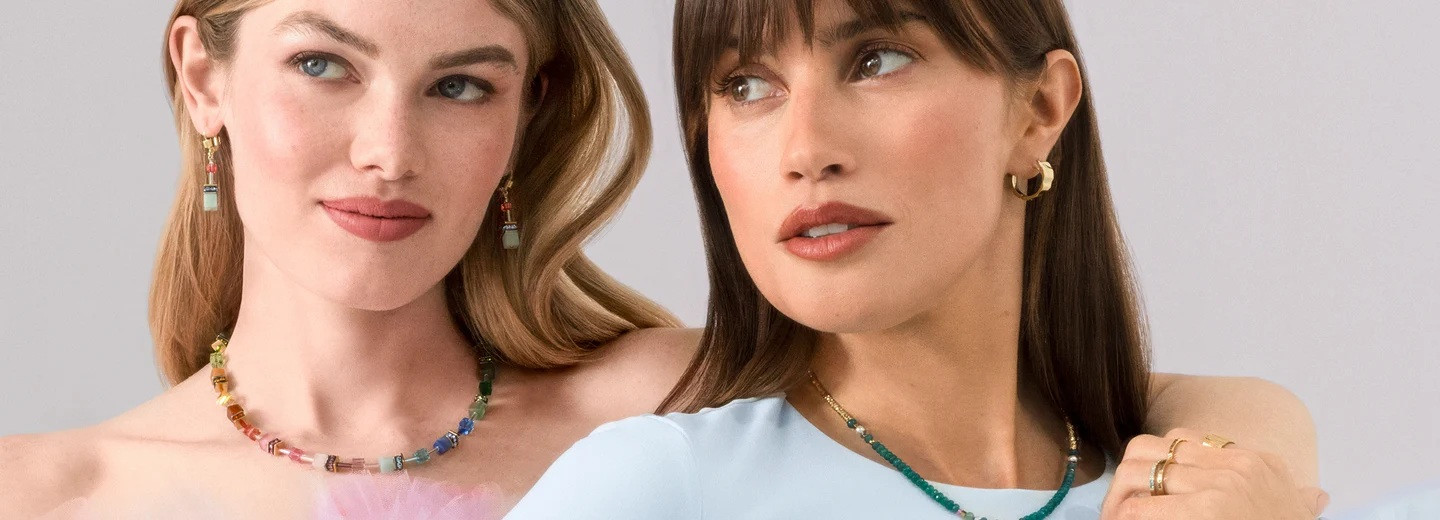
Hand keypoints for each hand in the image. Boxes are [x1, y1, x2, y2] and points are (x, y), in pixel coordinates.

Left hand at [1101, 428, 1328, 518]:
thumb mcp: (1297, 511)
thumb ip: (1300, 498)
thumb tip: (1316, 496)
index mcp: (1256, 462)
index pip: (1182, 439)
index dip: (1154, 464)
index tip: (1143, 490)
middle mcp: (1238, 467)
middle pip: (1151, 450)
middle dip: (1126, 479)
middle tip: (1117, 508)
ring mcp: (1222, 487)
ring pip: (1138, 473)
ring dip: (1117, 499)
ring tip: (1114, 519)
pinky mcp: (1208, 511)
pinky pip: (1140, 509)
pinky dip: (1124, 518)